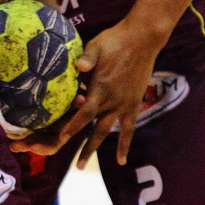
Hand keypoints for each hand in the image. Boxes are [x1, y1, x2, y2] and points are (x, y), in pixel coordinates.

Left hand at [43, 16, 164, 167]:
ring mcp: (123, 104)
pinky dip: (124, 145)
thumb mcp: (97, 46)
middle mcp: (111, 100)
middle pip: (94, 129)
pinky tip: (121, 161)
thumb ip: (87, 58)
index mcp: (100, 88)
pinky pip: (129, 129)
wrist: (142, 39)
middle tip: (74, 166)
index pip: (84, 113)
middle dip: (82, 147)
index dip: (73, 126)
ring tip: (83, 165)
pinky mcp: (133, 103)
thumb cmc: (115, 40)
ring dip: (94, 148)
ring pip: (106, 132)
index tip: (61, 138)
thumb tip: (79, 67)